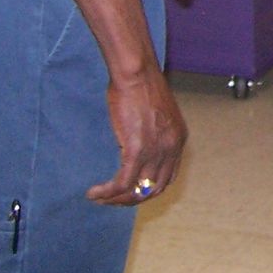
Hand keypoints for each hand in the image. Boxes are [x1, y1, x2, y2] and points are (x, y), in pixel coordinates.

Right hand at [87, 69, 186, 205]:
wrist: (137, 73)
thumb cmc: (142, 86)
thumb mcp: (157, 114)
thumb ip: (154, 134)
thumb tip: (139, 147)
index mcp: (178, 140)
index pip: (168, 178)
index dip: (148, 190)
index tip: (130, 191)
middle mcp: (171, 148)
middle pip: (154, 189)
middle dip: (132, 199)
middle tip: (112, 199)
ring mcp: (156, 150)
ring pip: (137, 190)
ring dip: (117, 199)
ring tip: (100, 198)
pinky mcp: (137, 149)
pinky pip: (122, 182)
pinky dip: (107, 192)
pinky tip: (94, 193)